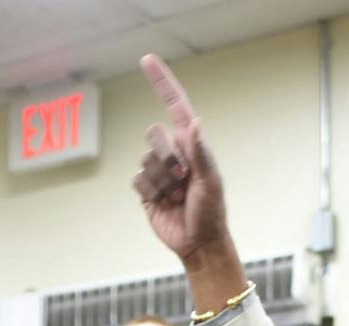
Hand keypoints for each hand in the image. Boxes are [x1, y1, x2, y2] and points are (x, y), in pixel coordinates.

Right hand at [133, 55, 234, 268]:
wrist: (197, 243)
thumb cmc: (211, 211)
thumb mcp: (211, 182)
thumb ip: (201, 153)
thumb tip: (195, 124)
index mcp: (191, 143)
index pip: (174, 105)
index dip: (161, 81)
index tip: (146, 59)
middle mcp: (173, 152)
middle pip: (153, 135)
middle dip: (166, 158)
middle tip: (183, 179)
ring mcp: (158, 171)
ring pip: (144, 161)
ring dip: (161, 182)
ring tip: (177, 196)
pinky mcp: (146, 190)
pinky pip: (137, 181)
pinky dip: (151, 193)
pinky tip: (164, 204)